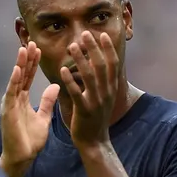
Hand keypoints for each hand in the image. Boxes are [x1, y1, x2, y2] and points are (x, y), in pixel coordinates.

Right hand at [0, 42, 59, 167]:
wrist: (23, 158)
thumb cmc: (30, 141)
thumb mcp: (43, 118)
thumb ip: (47, 102)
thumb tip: (55, 86)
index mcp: (22, 99)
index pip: (28, 77)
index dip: (33, 63)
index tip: (38, 48)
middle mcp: (15, 99)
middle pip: (21, 74)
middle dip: (27, 58)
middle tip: (32, 42)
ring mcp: (10, 104)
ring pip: (15, 80)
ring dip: (20, 65)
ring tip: (24, 49)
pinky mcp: (8, 111)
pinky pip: (11, 93)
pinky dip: (14, 81)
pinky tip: (18, 69)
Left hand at [61, 31, 119, 146]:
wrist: (95, 142)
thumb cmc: (96, 117)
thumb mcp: (104, 97)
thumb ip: (103, 80)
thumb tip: (99, 61)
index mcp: (111, 88)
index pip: (113, 63)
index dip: (108, 48)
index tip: (101, 34)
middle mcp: (106, 93)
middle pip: (102, 66)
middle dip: (93, 48)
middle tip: (84, 33)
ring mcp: (96, 102)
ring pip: (90, 77)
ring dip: (81, 60)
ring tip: (72, 46)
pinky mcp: (84, 111)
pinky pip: (77, 93)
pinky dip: (70, 81)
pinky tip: (63, 69)